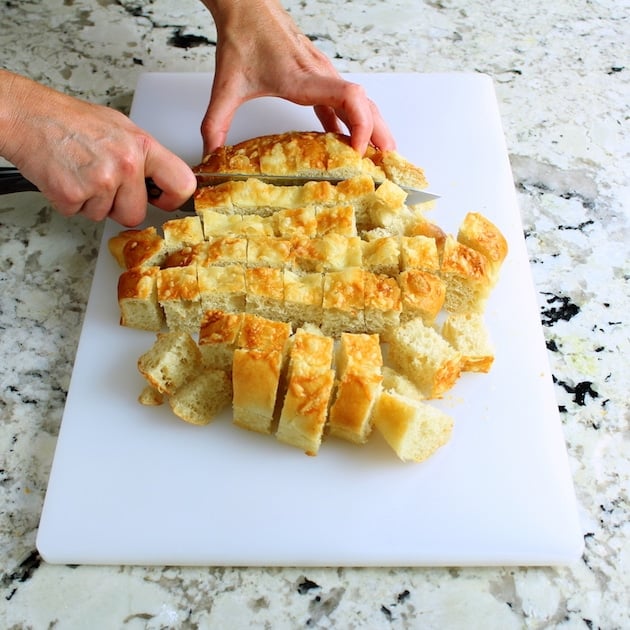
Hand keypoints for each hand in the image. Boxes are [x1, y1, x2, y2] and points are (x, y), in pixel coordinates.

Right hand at [0, 71, 195, 225]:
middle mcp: (126, 164)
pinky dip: (71, 202)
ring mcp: (100, 181)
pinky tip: (67, 178)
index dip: (172, 199)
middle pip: (136, 214)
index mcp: (142, 146)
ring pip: (106, 216)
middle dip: (119, 206)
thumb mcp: (121, 128)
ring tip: (81, 173)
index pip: (182, 183)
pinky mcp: (73, 195)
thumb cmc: (71, 121)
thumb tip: (161, 179)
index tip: (161, 200)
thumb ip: (144, 156)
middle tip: (103, 183)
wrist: (28, 116)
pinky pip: (80, 214)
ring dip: (92, 202)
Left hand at [200, 0, 395, 155]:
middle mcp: (321, 76)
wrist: (246, 7)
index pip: (349, 97)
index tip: (356, 151)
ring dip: (373, 128)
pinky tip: (350, 142)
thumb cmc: (243, 38)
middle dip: (378, 135)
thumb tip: (209, 158)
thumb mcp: (225, 86)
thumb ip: (214, 124)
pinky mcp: (320, 77)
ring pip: (361, 103)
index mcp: (303, 79)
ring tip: (379, 156)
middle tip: (385, 164)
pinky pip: (345, 102)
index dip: (360, 125)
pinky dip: (354, 122)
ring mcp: (324, 75)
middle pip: (365, 105)